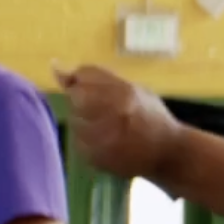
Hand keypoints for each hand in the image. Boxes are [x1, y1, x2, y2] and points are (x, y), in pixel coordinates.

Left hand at [54, 63, 182, 179]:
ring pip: (75, 120)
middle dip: (83, 100)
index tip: (91, 87)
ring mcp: (103, 137)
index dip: (84, 80)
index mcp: (125, 93)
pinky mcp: (95, 156)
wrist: (168, 153)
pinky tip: (107, 141)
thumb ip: (99, 78)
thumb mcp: (134, 89)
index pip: (84, 76)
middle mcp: (113, 114)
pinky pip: (79, 141)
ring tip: (107, 127)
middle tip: (101, 109)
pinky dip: (88, 139)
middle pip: (76, 97)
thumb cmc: (152, 116)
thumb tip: (55, 67)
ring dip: (85, 120)